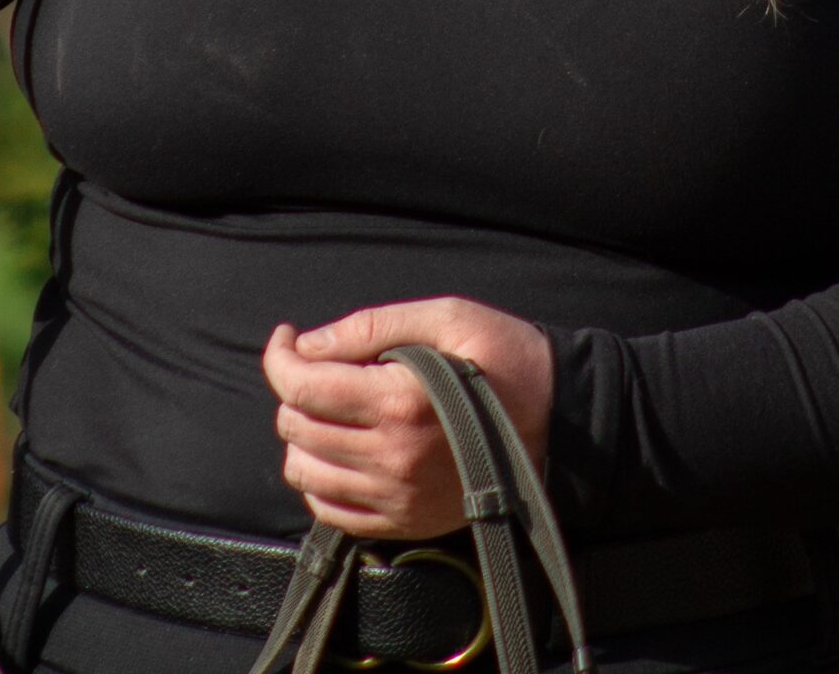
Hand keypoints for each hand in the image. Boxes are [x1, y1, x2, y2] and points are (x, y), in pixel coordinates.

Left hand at [263, 297, 554, 539]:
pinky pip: (331, 512)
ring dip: (303, 436)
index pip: (303, 387)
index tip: (289, 336)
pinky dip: (320, 479)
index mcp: (398, 401)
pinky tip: (341, 450)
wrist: (558, 422)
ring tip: (330, 409)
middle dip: (294, 390)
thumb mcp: (445, 316)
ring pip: (305, 473)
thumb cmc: (503, 357)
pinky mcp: (405, 522)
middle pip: (297, 428)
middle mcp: (391, 457)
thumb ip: (372, 325)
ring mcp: (396, 497)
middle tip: (319, 366)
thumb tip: (310, 344)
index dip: (280, 356)